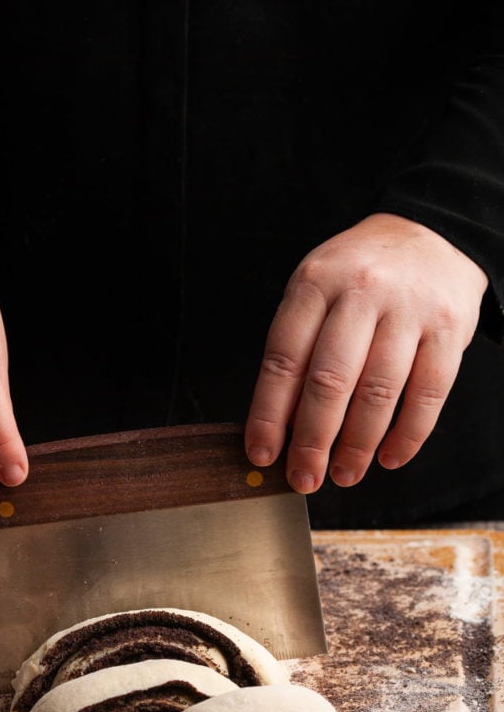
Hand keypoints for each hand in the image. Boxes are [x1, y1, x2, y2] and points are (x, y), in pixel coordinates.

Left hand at [245, 213, 487, 491]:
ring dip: (357, 446)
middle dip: (312, 441)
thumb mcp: (316, 289)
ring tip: (343, 474)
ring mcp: (409, 310)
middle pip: (330, 381)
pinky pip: (428, 394)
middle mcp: (361, 292)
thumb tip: (281, 425)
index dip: (269, 414)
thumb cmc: (359, 275)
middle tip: (304, 479)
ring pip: (379, 393)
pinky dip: (407, 435)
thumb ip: (298, 347)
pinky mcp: (449, 329)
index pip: (283, 359)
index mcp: (315, 283)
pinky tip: (389, 458)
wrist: (431, 232)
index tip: (262, 454)